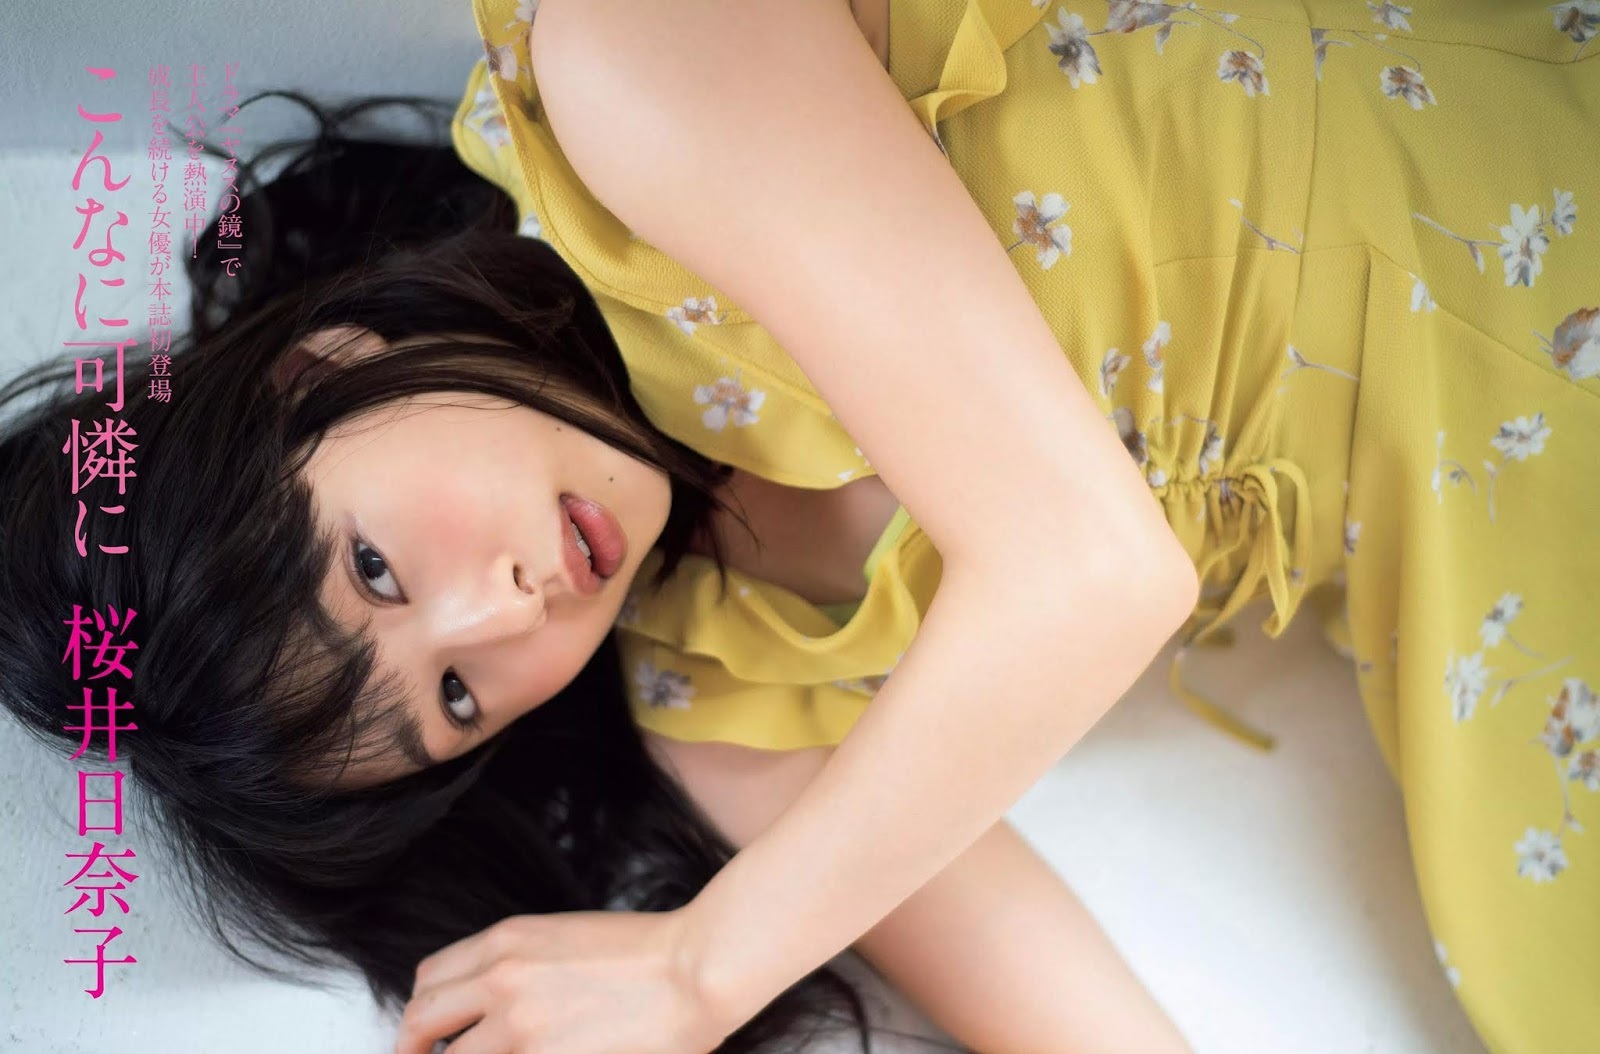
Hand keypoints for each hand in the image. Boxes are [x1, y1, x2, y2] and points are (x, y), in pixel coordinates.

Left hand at [392, 908, 734, 1053]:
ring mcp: (519, 1026)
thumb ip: (516, 963)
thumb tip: (486, 1001)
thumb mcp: (564, 936)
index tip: (428, 1033)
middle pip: (421, 1020)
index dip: (422, 1011)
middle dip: (412, 1047)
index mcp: (506, 941)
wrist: (695, 969)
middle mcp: (500, 979)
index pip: (430, 979)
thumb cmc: (646, 952)